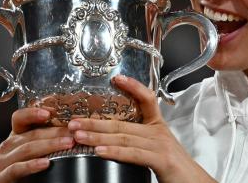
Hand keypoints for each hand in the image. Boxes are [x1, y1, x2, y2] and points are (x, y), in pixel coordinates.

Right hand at [0, 108, 74, 182]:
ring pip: (27, 149)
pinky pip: (16, 168)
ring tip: (68, 144)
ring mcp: (2, 162)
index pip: (20, 118)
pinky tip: (46, 163)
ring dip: (50, 145)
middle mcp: (7, 147)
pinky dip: (32, 165)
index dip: (33, 113)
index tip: (50, 112)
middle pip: (31, 134)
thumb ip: (46, 141)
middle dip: (55, 132)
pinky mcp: (0, 177)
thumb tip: (73, 132)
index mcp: (16, 137)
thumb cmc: (24, 173)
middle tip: (73, 132)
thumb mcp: (35, 153)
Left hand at [68, 75, 215, 182]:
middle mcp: (158, 132)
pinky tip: (99, 151)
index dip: (133, 86)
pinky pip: (134, 153)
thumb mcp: (155, 148)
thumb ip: (137, 142)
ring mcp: (160, 144)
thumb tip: (112, 140)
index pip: (146, 98)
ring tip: (78, 134)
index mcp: (157, 126)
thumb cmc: (174, 168)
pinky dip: (115, 151)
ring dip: (97, 135)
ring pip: (123, 136)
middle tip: (73, 121)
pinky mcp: (162, 159)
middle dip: (95, 121)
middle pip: (122, 122)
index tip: (116, 79)